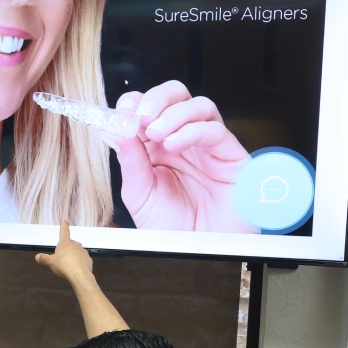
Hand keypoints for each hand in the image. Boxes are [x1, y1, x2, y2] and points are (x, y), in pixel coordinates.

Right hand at [35, 219, 93, 282]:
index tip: (65, 219)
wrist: (79, 275)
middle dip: (67, 249)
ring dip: (73, 256)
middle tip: (62, 258)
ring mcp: (83, 252)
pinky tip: (76, 270)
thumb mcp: (51, 262)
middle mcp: (75, 245)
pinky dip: (79, 263)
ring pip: (77, 252)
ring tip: (69, 266)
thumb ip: (44, 259)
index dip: (64, 225)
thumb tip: (37, 257)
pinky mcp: (89, 260)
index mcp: (65, 243)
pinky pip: (82, 260)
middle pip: (70, 244)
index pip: (64, 231)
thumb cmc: (63, 265)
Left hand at [103, 80, 255, 232]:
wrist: (198, 251)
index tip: (120, 113)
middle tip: (140, 115)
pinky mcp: (230, 155)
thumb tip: (117, 130)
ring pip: (198, 105)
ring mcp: (207, 146)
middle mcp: (183, 141)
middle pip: (175, 96)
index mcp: (157, 147)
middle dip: (156, 98)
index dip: (133, 104)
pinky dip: (191, 131)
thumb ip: (131, 162)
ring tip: (155, 133)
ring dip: (173, 113)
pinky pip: (214, 130)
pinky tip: (174, 144)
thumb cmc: (172, 228)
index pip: (147, 110)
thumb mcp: (140, 196)